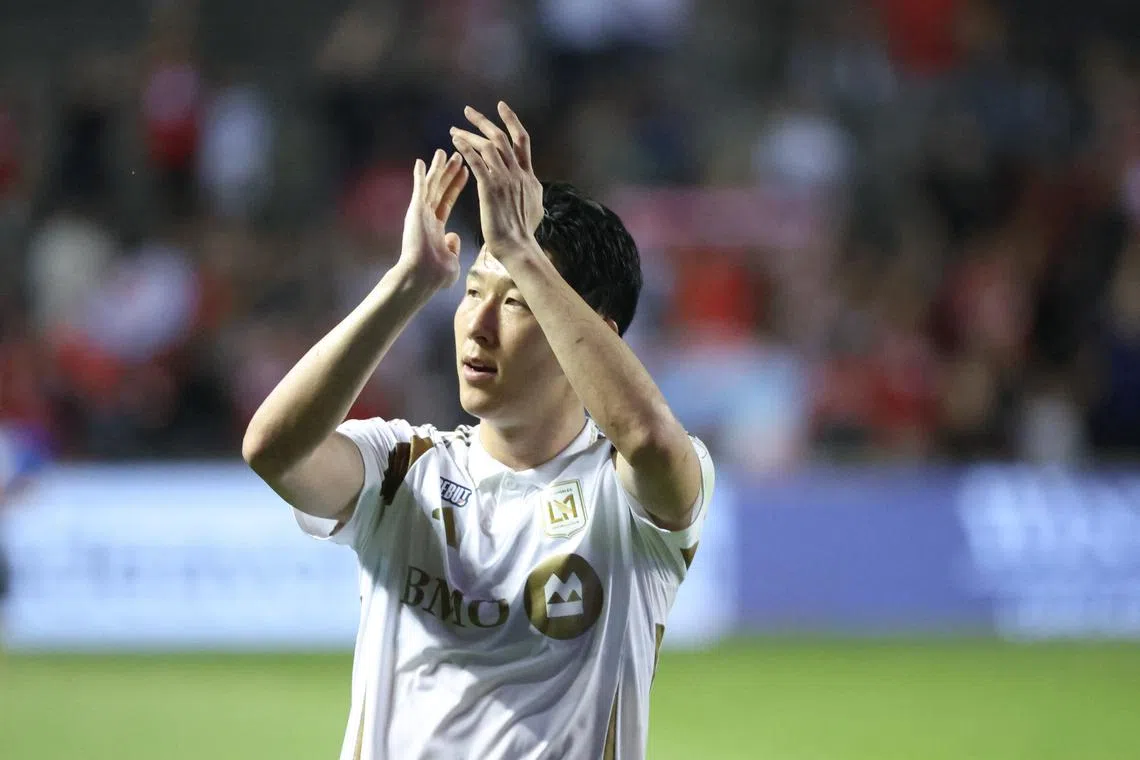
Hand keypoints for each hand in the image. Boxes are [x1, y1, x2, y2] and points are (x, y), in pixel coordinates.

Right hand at [396, 149, 468, 290]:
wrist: (422, 278)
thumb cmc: (435, 276)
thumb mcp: (451, 261)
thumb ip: (452, 247)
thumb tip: (452, 237)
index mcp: (435, 228)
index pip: (447, 200)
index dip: (456, 186)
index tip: (465, 172)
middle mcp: (426, 217)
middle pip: (440, 188)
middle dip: (449, 172)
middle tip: (457, 155)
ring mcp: (420, 214)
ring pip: (431, 185)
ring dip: (438, 168)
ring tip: (443, 152)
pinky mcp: (415, 212)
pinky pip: (419, 190)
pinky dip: (420, 176)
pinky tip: (421, 162)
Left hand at [450, 101, 543, 260]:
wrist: (519, 247)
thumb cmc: (524, 233)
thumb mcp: (535, 206)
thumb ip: (530, 191)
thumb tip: (533, 186)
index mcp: (529, 176)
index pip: (521, 140)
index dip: (511, 121)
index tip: (501, 107)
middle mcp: (518, 173)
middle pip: (502, 137)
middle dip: (484, 121)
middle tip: (468, 111)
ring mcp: (505, 179)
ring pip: (488, 146)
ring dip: (469, 135)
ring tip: (453, 130)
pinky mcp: (491, 188)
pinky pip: (477, 162)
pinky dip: (466, 149)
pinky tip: (454, 142)